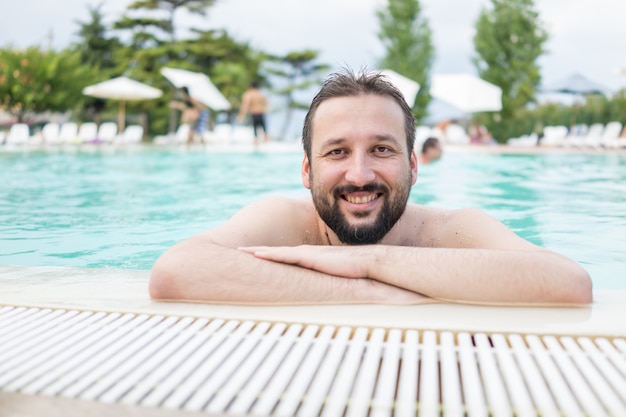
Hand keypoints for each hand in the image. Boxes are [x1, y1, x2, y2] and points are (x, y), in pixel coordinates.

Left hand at [239, 245, 369, 278]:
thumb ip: (325, 283)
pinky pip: (285, 256)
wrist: (369, 262)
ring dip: (257, 252)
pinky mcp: (310, 257)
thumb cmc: (355, 272)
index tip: (252, 255)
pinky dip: (269, 255)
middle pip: (275, 252)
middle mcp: (305, 253)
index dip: (267, 255)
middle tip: (237, 250)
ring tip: (240, 252)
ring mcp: (306, 254)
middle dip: (256, 251)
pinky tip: (257, 255)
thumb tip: (320, 295)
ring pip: (276, 252)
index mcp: (310, 258)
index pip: (284, 256)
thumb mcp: (335, 278)